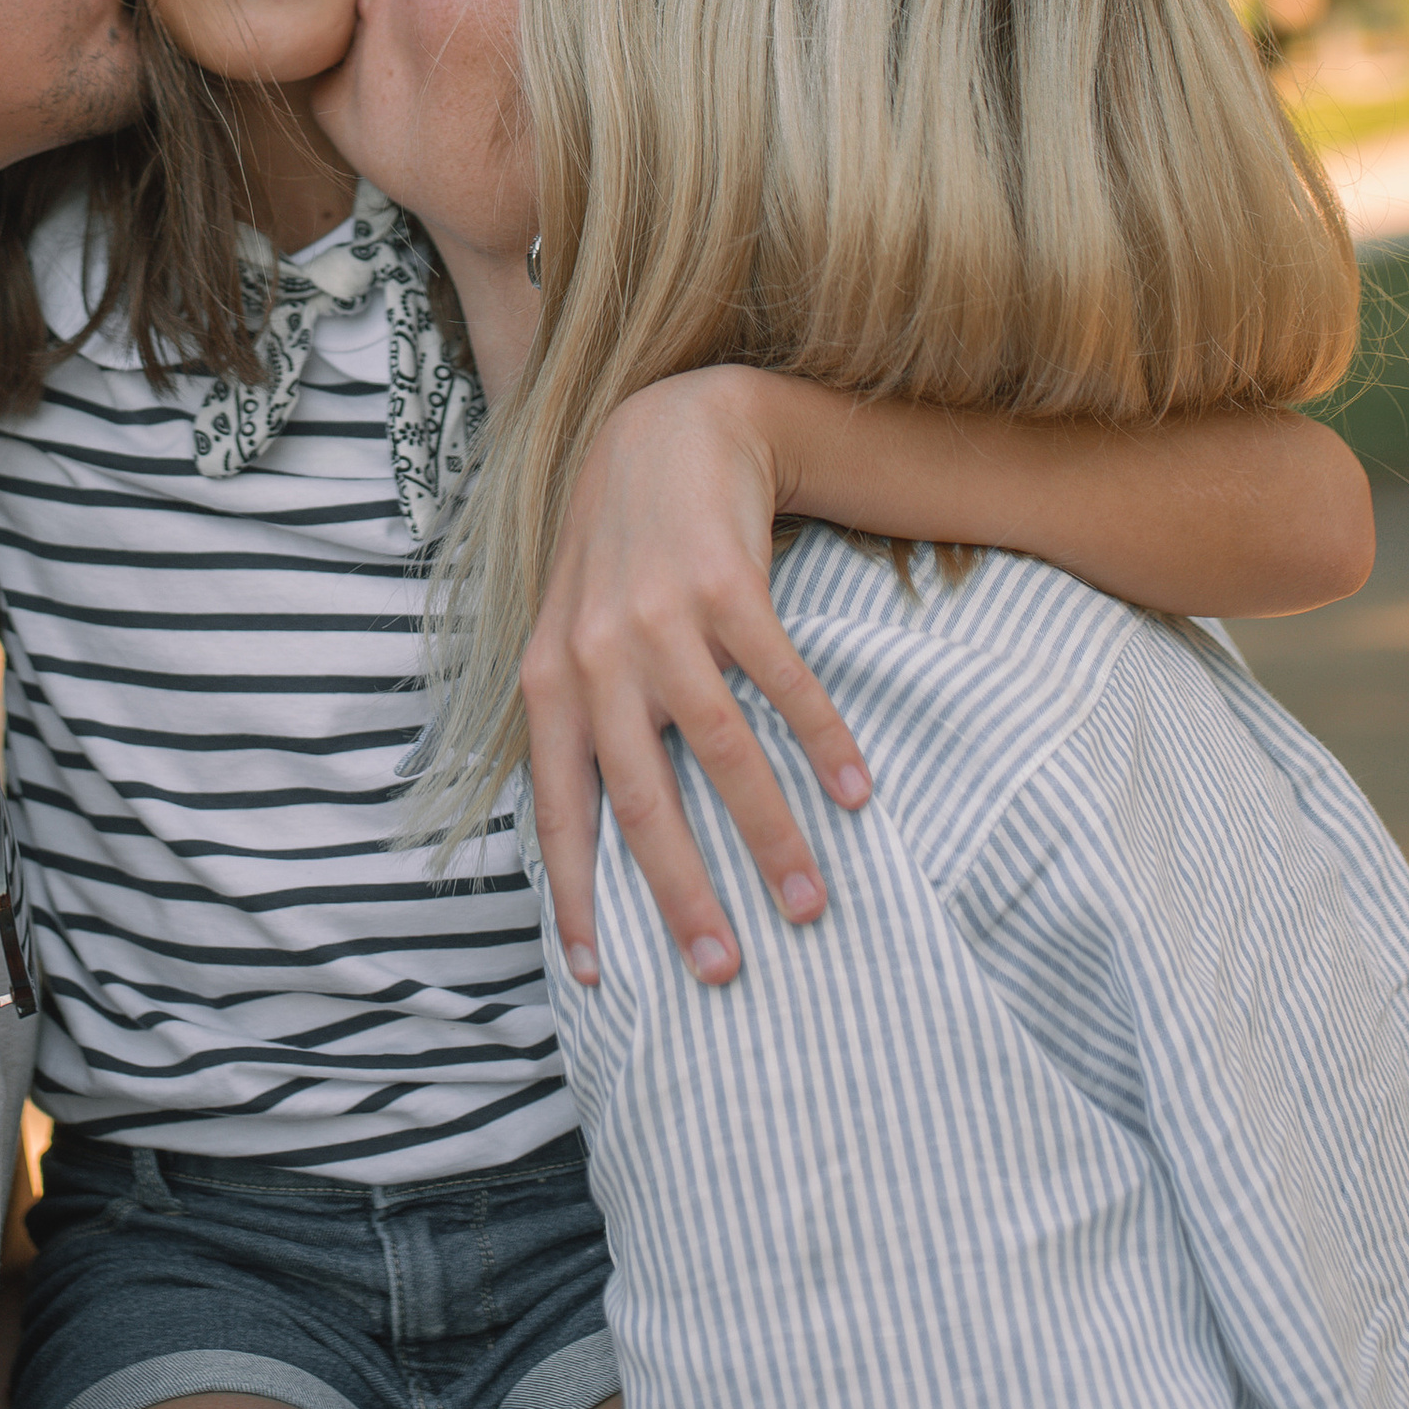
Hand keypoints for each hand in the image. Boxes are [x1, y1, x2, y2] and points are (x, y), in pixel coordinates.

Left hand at [522, 365, 873, 991]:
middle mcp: (595, 656)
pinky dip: (823, 743)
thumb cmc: (619, 554)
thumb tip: (598, 843)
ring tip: (809, 905)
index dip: (573, 895)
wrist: (667, 431)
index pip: (557, 811)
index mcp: (550, 681)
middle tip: (722, 973)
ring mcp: (660, 619)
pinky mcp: (726, 585)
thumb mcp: (572, 634)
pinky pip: (782, 683)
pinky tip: (859, 795)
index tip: (597, 978)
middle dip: (682, 895)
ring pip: (719, 751)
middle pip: (641, 801)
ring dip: (770, 835)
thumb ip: (581, 721)